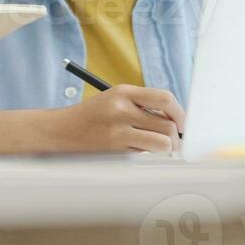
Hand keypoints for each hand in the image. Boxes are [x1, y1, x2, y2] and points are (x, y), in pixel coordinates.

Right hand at [50, 85, 184, 152]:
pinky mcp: (115, 149)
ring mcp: (118, 130)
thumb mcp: (115, 100)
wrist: (62, 130)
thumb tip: (176, 121)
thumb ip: (143, 105)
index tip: (182, 122)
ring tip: (161, 146)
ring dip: (166, 146)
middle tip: (175, 139)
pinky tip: (138, 148)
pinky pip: (145, 152)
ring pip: (162, 141)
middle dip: (176, 134)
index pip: (165, 98)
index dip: (180, 112)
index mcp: (124, 91)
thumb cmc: (94, 116)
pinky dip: (148, 152)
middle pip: (167, 123)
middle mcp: (121, 108)